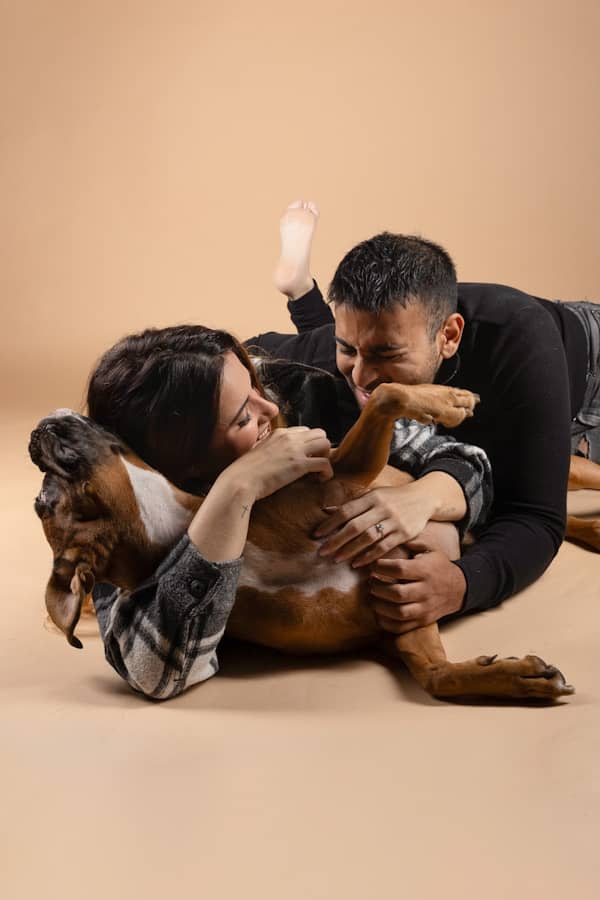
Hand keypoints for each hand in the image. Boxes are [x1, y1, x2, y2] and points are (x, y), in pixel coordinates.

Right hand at [230, 426, 332, 499]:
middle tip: (315, 463)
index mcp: (279, 433)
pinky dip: (327, 472)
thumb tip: (276, 458)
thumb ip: (270, 449)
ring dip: (326, 457)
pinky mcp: (299, 465)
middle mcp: (289, 437)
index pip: (305, 431)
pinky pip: (325, 463)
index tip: (306, 457)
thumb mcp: (258, 452)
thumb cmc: (244, 472)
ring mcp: (295, 450)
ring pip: (326, 443)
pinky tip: (320, 479)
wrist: (240, 481)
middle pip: (320, 433)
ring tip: (318, 471)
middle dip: (321, 448)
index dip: (309, 444)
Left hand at [313, 484, 434, 565]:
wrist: (423, 498)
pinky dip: (369, 556)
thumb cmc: (392, 498)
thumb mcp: (373, 494)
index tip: (316, 535)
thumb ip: (352, 504)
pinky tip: (358, 563)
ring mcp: (394, 521)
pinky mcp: (404, 533)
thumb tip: (326, 510)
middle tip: (322, 552)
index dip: (330, 523)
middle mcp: (382, 508)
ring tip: (337, 560)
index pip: (346, 511)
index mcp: (371, 497)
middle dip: (336, 540)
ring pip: (368, 538)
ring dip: (351, 550)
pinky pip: (384, 547)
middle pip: (355, 526)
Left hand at [368, 547, 465, 633]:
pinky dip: (386, 623)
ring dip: (379, 606)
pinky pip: (401, 627)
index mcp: (426, 570)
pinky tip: (379, 612)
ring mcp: (424, 609)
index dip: (381, 567)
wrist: (459, 589)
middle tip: (370, 582)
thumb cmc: (438, 566)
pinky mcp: (422, 622)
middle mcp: (426, 591)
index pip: (399, 569)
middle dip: (378, 588)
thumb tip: (392, 536)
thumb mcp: (431, 548)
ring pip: (398, 612)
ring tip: (372, 597)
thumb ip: (412, 541)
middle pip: (397, 593)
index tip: (373, 565)